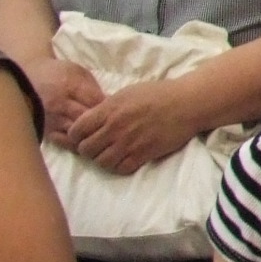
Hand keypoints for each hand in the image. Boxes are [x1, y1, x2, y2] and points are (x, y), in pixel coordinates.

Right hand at [31, 58, 106, 147]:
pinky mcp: (45, 130)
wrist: (28, 77)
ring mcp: (51, 119)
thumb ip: (95, 90)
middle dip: (103, 126)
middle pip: (88, 121)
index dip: (111, 111)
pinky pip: (64, 142)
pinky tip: (88, 143)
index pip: (97, 103)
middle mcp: (59, 105)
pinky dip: (78, 145)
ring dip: (92, 138)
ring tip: (104, 139)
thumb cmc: (59, 74)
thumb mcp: (80, 74)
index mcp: (70, 87)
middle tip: (115, 131)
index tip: (120, 115)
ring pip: (77, 135)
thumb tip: (114, 106)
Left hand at [68, 79, 202, 174]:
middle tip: (94, 146)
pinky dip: (118, 166)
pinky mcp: (144, 154)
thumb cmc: (157, 94)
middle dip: (86, 149)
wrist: (186, 104)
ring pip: (101, 162)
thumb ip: (106, 107)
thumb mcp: (126, 93)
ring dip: (101, 159)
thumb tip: (91, 118)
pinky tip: (122, 159)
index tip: (80, 136)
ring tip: (108, 154)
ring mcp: (130, 143)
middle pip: (86, 149)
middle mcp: (116, 128)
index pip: (77, 130)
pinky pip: (121, 168)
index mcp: (109, 110)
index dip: (74, 136)